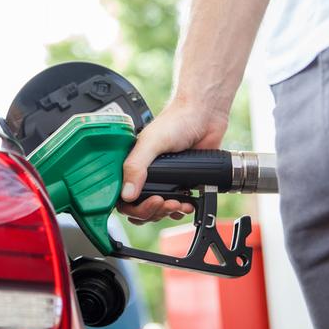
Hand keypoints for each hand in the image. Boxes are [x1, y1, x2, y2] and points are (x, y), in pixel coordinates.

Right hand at [118, 97, 228, 224]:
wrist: (205, 117)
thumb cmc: (176, 121)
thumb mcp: (151, 142)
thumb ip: (136, 166)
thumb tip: (127, 193)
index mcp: (132, 165)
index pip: (123, 197)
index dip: (134, 207)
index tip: (151, 202)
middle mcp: (145, 174)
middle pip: (140, 208)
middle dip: (154, 211)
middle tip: (166, 203)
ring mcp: (163, 180)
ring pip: (157, 209)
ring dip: (167, 212)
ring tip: (179, 203)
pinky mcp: (180, 182)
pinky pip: (175, 206)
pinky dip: (180, 209)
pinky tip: (187, 203)